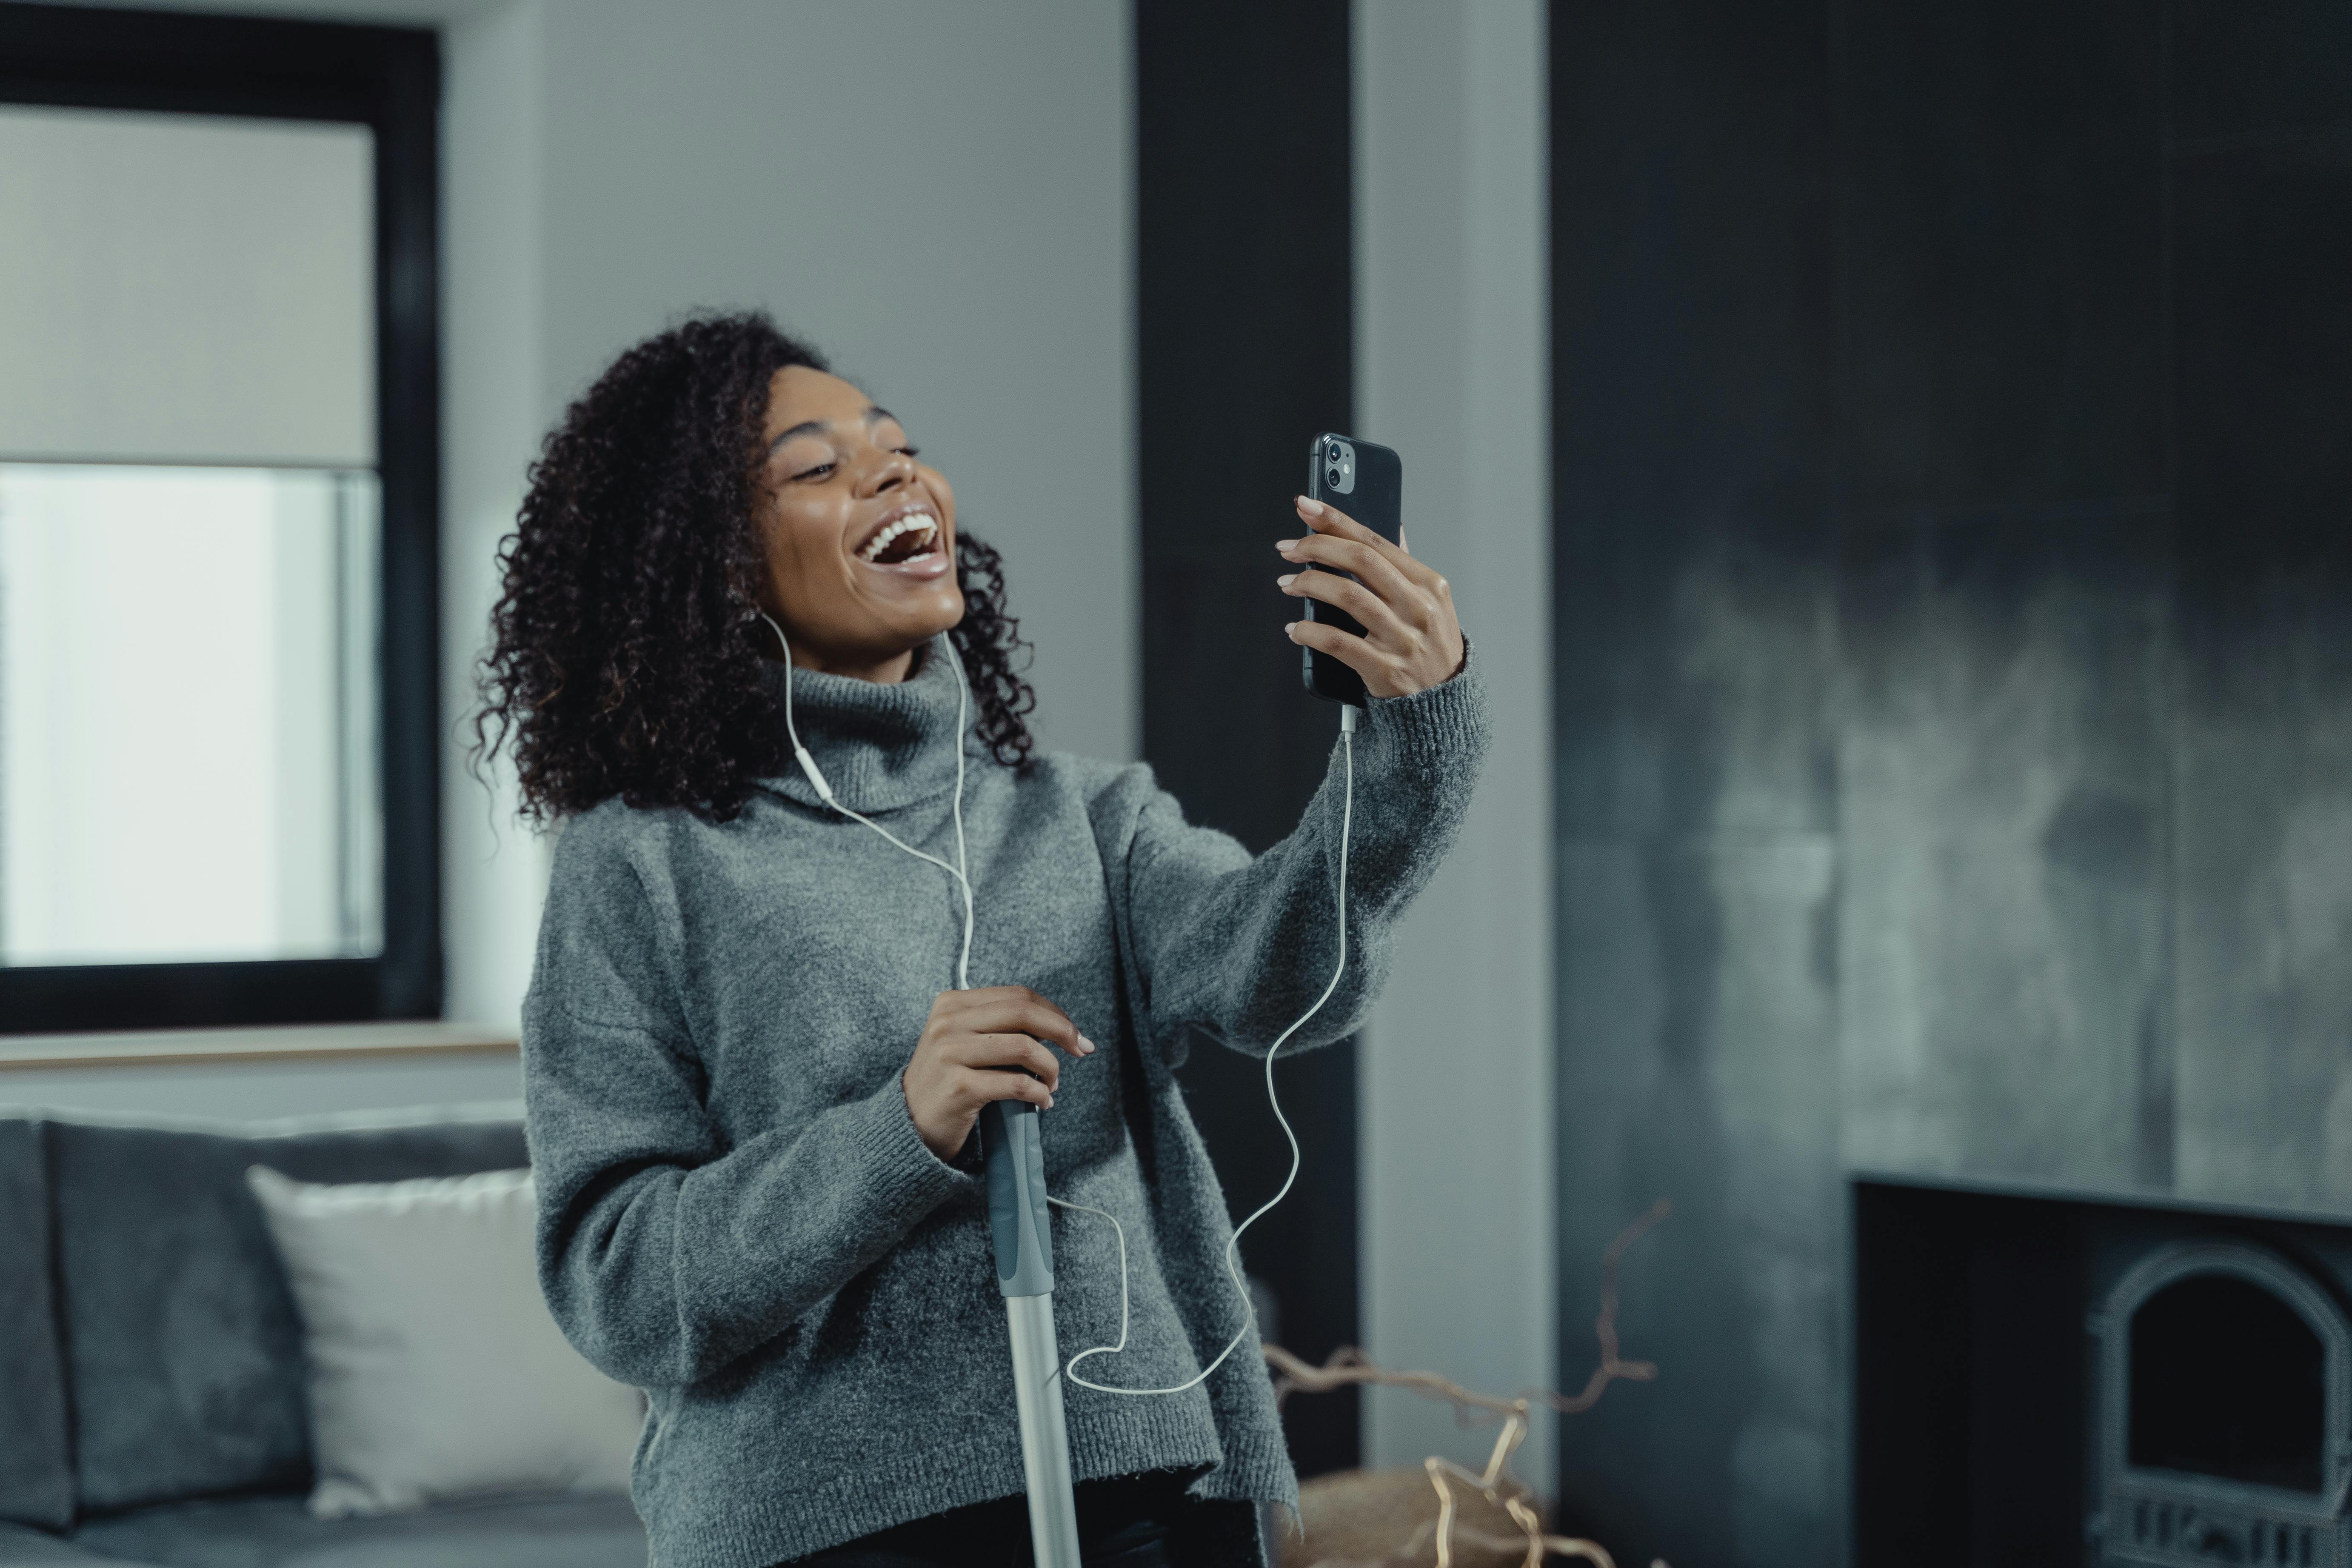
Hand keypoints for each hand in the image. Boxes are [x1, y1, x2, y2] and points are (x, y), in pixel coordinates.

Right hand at [901, 986, 1095, 1160]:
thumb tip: (1057, 1027)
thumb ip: (998, 1026)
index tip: (1075, 1034)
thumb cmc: (947, 1081)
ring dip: (1051, 1067)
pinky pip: (1016, 1083)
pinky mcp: (959, 1087)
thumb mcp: (963, 1041)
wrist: (908, 1124)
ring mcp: (950, 1053)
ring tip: (1053, 1084)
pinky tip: (1043, 1102)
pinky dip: (1039, 1093)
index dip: (1054, 1013)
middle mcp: (948, 1023)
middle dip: (1063, 1030)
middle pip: (1023, 1012)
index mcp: (952, 1004)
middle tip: (1081, 1050)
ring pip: (1024, 1047)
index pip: (1017, 996)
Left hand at [1277, 496, 1464, 697]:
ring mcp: (1402, 639)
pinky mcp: (1385, 669)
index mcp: (1428, 583)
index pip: (1375, 541)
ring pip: (1347, 597)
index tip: (1306, 506)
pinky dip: (1310, 632)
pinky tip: (1296, 629)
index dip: (1336, 520)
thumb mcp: (1431, 600)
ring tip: (1288, 583)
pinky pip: (1338, 642)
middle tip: (1288, 549)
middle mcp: (1418, 607)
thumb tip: (1393, 527)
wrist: (1444, 699)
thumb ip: (1405, 565)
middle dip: (1317, 547)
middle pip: (1360, 561)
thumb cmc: (1430, 645)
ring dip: (1309, 584)